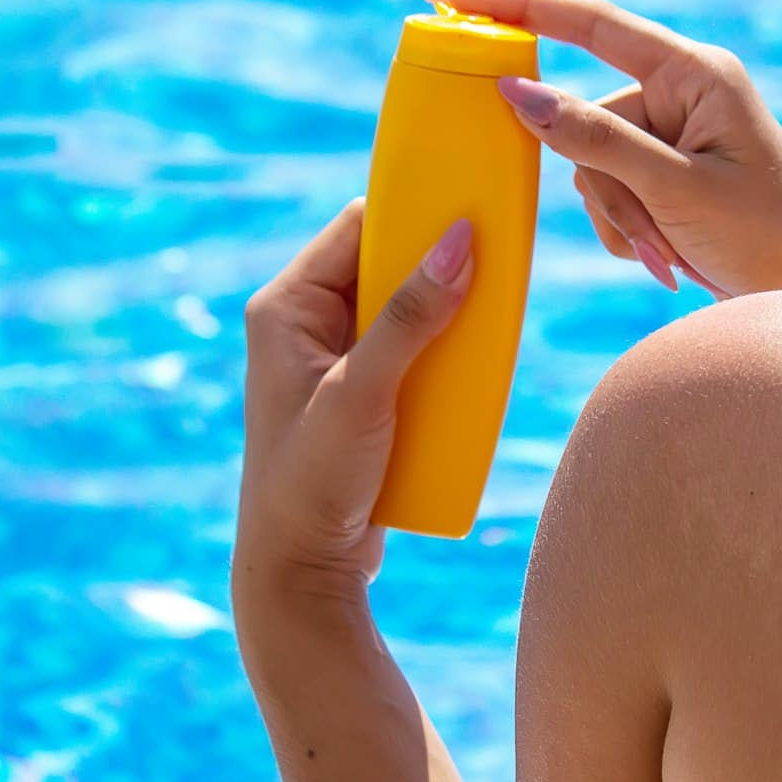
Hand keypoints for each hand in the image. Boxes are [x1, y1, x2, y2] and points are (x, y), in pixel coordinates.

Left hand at [234, 198, 472, 602]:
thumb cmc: (313, 480)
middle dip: (440, 263)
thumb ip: (411, 318)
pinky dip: (446, 346)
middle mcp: (306, 323)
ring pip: (406, 305)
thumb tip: (460, 243)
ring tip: (491, 317)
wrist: (303, 571)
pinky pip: (413, 347)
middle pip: (387, 263)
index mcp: (285, 307)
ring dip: (448, 309)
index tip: (473, 210)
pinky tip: (478, 359)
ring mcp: (335, 358)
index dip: (414, 213)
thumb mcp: (363, 393)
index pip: (358, 227)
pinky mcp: (363, 392)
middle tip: (496, 265)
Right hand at [426, 0, 781, 298]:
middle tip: (654, 241)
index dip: (517, 5)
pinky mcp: (670, 170)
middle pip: (585, 121)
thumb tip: (516, 89)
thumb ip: (596, 139)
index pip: (590, 23)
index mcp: (694, 72)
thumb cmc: (769, 236)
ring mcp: (675, 132)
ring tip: (671, 257)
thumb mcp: (676, 189)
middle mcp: (683, 90)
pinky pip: (611, 190)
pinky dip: (628, 229)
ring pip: (592, 166)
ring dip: (621, 220)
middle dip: (608, 191)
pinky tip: (670, 258)